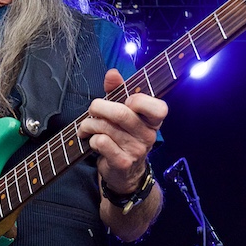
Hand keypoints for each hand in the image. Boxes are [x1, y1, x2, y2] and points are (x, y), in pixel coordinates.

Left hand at [79, 69, 167, 192]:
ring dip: (89, 124)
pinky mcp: (122, 162)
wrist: (125, 172)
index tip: (125, 101)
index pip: (158, 108)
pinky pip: (101, 142)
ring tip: (86, 126)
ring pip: (106, 127)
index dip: (138, 100)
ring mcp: (137, 150)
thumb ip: (118, 90)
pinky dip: (91, 138)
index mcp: (153, 121)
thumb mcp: (123, 111)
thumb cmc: (123, 135)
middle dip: (99, 107)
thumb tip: (112, 73)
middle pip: (121, 113)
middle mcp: (149, 135)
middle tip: (92, 109)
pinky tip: (92, 140)